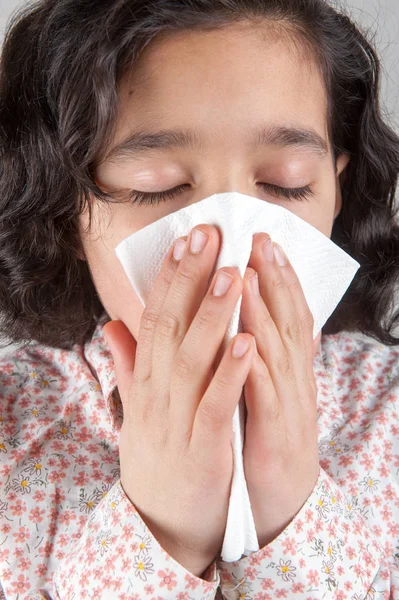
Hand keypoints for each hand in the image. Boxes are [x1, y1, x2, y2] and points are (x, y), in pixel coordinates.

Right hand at [103, 225, 255, 576]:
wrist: (162, 522)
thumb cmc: (158, 453)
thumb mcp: (137, 406)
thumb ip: (128, 364)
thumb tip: (112, 324)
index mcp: (146, 380)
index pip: (154, 317)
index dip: (169, 277)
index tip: (186, 239)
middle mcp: (157, 394)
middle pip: (170, 327)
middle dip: (189, 279)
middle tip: (209, 235)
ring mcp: (178, 421)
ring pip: (193, 359)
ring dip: (213, 315)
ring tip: (233, 274)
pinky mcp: (204, 450)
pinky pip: (217, 406)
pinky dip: (231, 373)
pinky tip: (247, 341)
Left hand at [239, 233, 320, 547]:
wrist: (281, 500)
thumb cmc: (264, 437)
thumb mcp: (262, 392)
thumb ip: (255, 355)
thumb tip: (245, 320)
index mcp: (286, 368)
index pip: (285, 313)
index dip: (278, 276)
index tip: (262, 241)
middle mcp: (293, 380)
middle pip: (287, 321)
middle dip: (276, 278)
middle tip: (261, 239)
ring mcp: (288, 406)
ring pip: (277, 350)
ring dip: (264, 311)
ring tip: (249, 275)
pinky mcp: (275, 434)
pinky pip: (266, 396)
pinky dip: (256, 367)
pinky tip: (245, 342)